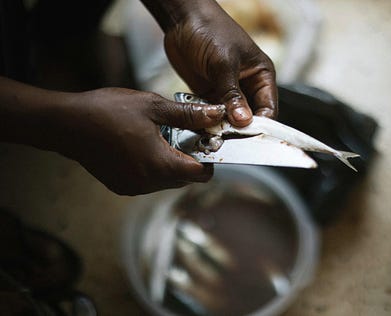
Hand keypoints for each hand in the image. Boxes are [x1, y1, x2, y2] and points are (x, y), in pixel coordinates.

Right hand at [55, 88, 224, 194]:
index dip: (210, 158)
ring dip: (172, 163)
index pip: (201, 174)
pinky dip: (155, 168)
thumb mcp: (153, 107)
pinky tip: (145, 147)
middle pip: (185, 178)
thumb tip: (216, 114)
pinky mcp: (122, 186)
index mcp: (160, 165)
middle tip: (185, 134)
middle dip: (191, 159)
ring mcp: (134, 187)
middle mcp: (149, 183)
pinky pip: (150, 182)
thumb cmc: (107, 112)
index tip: (207, 142)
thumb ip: (188, 115)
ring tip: (162, 137)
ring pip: (168, 181)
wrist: (67, 124)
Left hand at [162, 1, 277, 126]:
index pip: (268, 108)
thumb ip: (232, 94)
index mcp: (261, 75)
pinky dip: (209, 122)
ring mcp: (228, 91)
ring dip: (224, 127)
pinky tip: (204, 128)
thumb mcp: (224, 62)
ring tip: (216, 135)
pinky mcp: (210, 94)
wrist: (182, 19)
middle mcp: (247, 86)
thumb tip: (243, 120)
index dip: (261, 124)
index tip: (249, 137)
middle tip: (230, 139)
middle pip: (250, 117)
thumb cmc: (210, 30)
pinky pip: (213, 114)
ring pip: (231, 119)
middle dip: (241, 129)